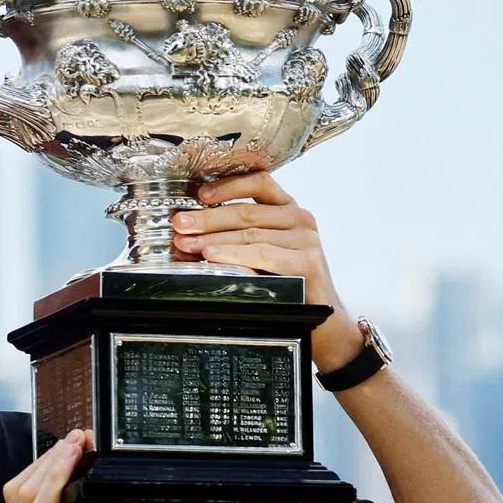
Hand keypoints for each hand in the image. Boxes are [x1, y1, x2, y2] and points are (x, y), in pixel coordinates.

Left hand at [171, 172, 362, 370]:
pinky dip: (233, 255)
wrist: (321, 319)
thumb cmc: (287, 284)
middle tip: (180, 224)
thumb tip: (191, 234)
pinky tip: (212, 256)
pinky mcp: (307, 261)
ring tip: (187, 243)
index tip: (199, 194)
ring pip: (250, 234)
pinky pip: (262, 254)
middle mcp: (300, 219)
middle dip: (207, 218)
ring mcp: (306, 239)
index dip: (228, 186)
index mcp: (288, 210)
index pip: (259, 183)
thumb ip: (238, 237)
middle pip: (247, 212)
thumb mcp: (263, 253)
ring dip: (213, 238)